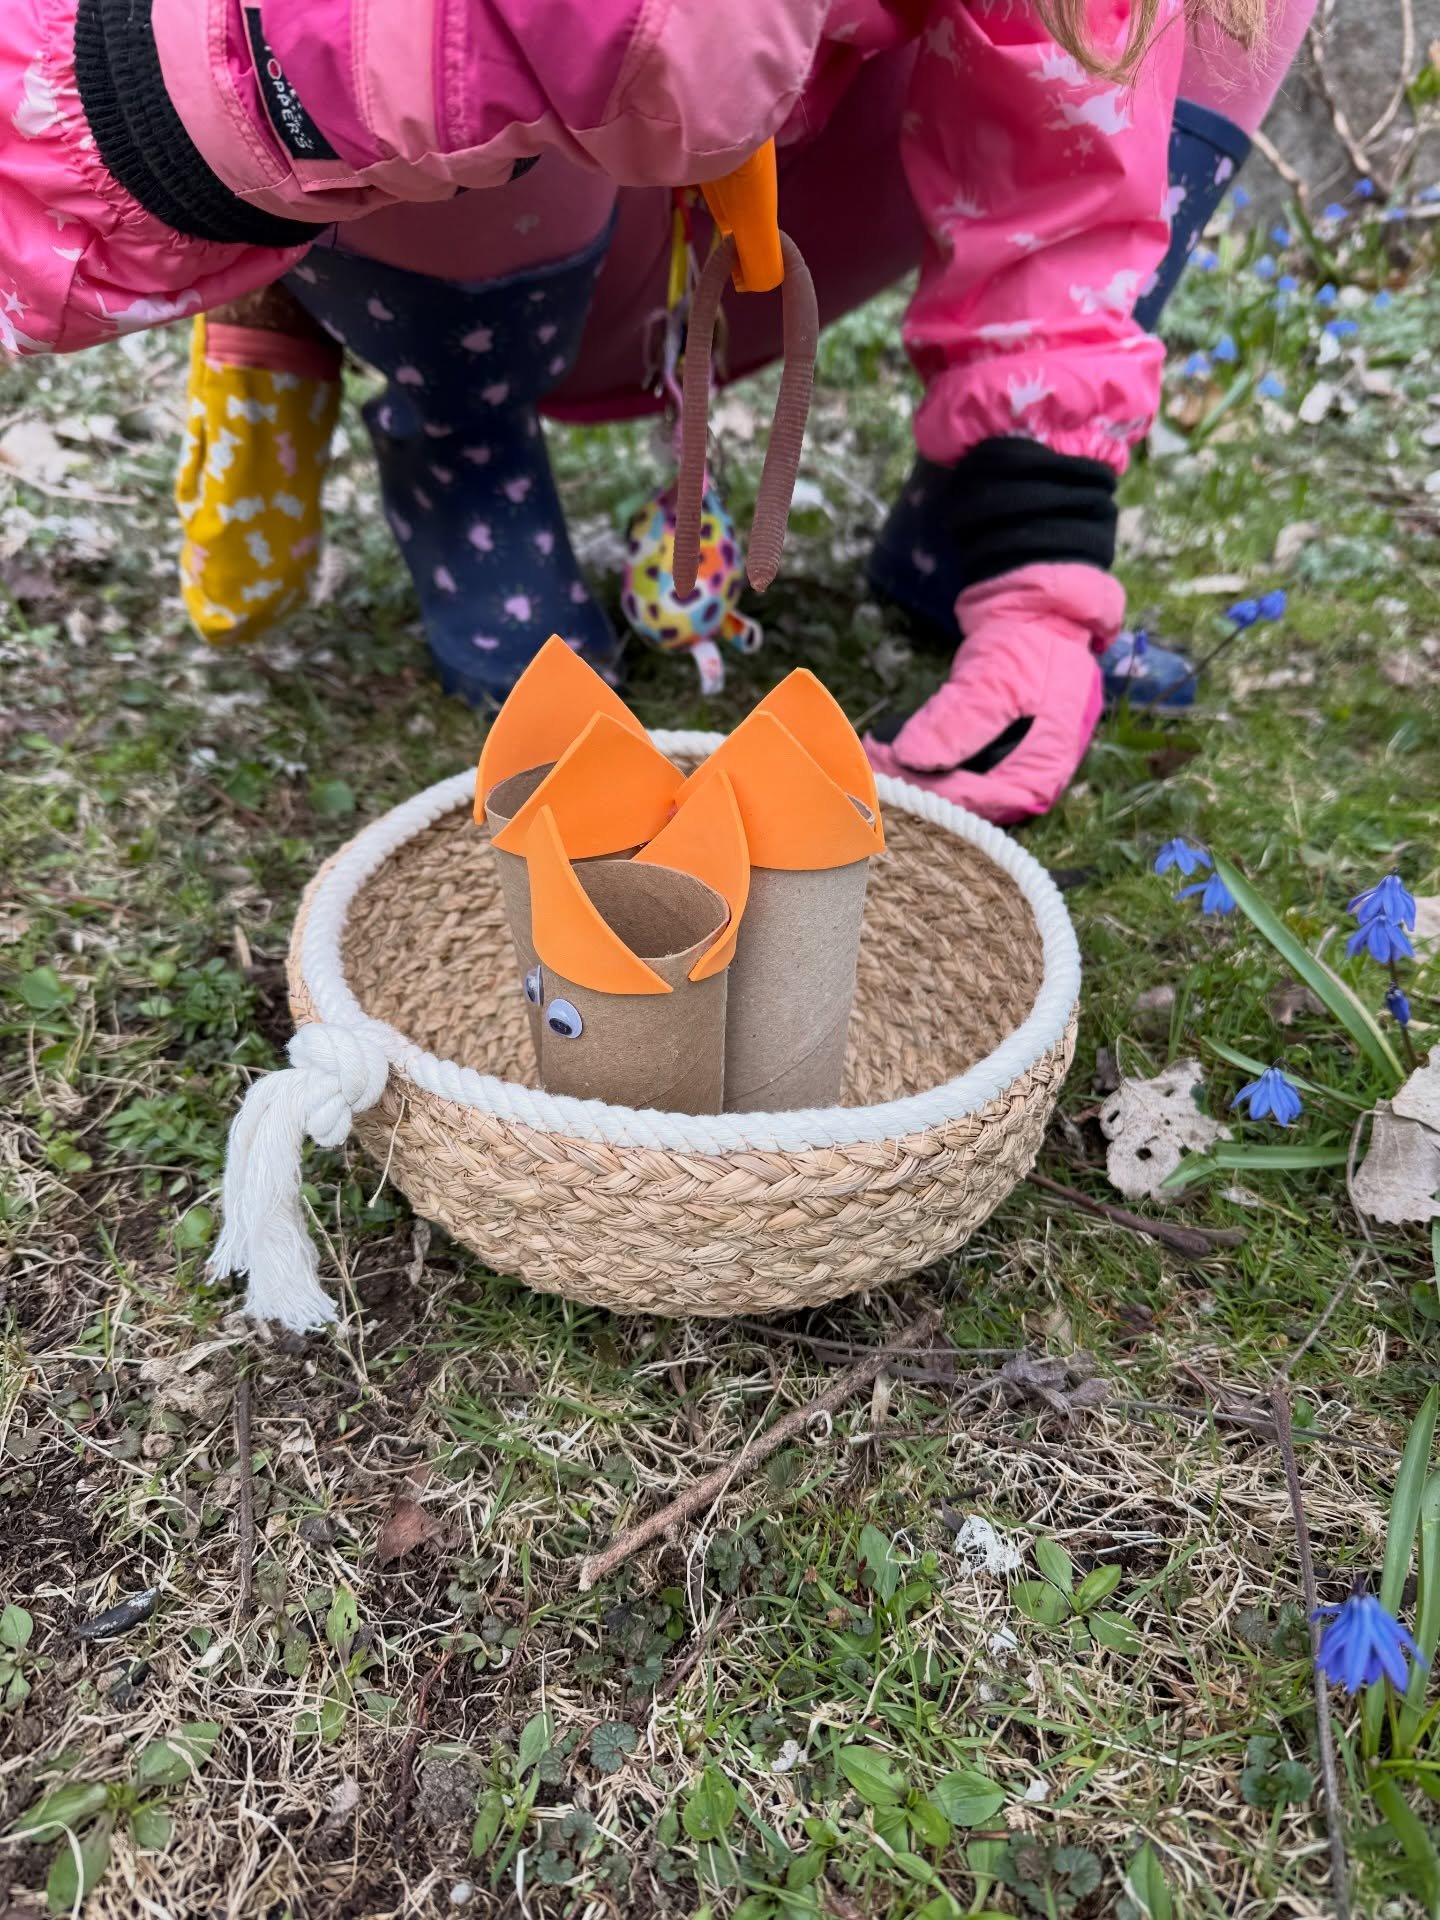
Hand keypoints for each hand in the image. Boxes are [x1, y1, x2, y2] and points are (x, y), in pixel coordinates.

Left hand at [865, 563, 1123, 825]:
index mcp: (1038, 775)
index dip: (922, 792)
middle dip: (912, 787)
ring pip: (951, 792)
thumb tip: (912, 757)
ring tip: (871, 757)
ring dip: (911, 778)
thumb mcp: (996, 678)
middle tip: (865, 764)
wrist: (1041, 616)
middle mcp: (1026, 785)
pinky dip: (922, 766)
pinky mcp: (990, 760)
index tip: (880, 773)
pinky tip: (890, 753)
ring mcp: (1008, 774)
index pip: (972, 801)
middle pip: (960, 803)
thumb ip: (959, 720)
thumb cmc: (1027, 646)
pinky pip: (952, 775)